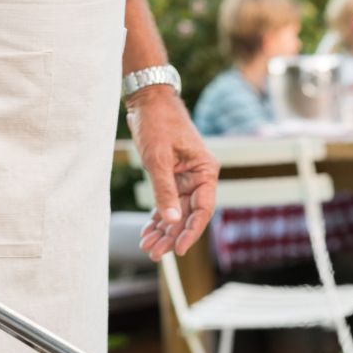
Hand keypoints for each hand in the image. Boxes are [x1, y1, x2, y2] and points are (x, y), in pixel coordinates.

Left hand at [126, 86, 218, 260]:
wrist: (148, 100)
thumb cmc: (158, 123)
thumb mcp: (158, 158)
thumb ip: (165, 191)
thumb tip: (171, 220)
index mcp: (205, 172)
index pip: (202, 210)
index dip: (191, 232)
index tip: (178, 250)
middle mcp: (199, 178)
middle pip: (188, 215)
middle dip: (172, 235)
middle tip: (155, 253)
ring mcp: (186, 178)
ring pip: (177, 212)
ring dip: (163, 230)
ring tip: (147, 246)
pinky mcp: (172, 176)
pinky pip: (168, 202)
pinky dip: (158, 217)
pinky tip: (148, 231)